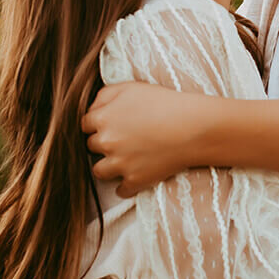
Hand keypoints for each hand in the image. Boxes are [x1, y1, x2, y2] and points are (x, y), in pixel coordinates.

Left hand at [82, 82, 204, 194]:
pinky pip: (120, 190)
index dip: (98, 124)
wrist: (192, 127)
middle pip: (92, 147)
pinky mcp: (135, 181)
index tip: (110, 125)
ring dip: (108, 166)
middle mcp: (107, 143)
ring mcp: (120, 164)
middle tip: (122, 140)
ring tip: (123, 160)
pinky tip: (134, 176)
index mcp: (103, 119)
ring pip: (100, 171)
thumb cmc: (165, 103)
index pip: (86, 125)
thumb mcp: (131, 87)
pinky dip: (126, 185)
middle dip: (104, 144)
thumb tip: (92, 109)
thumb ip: (104, 95)